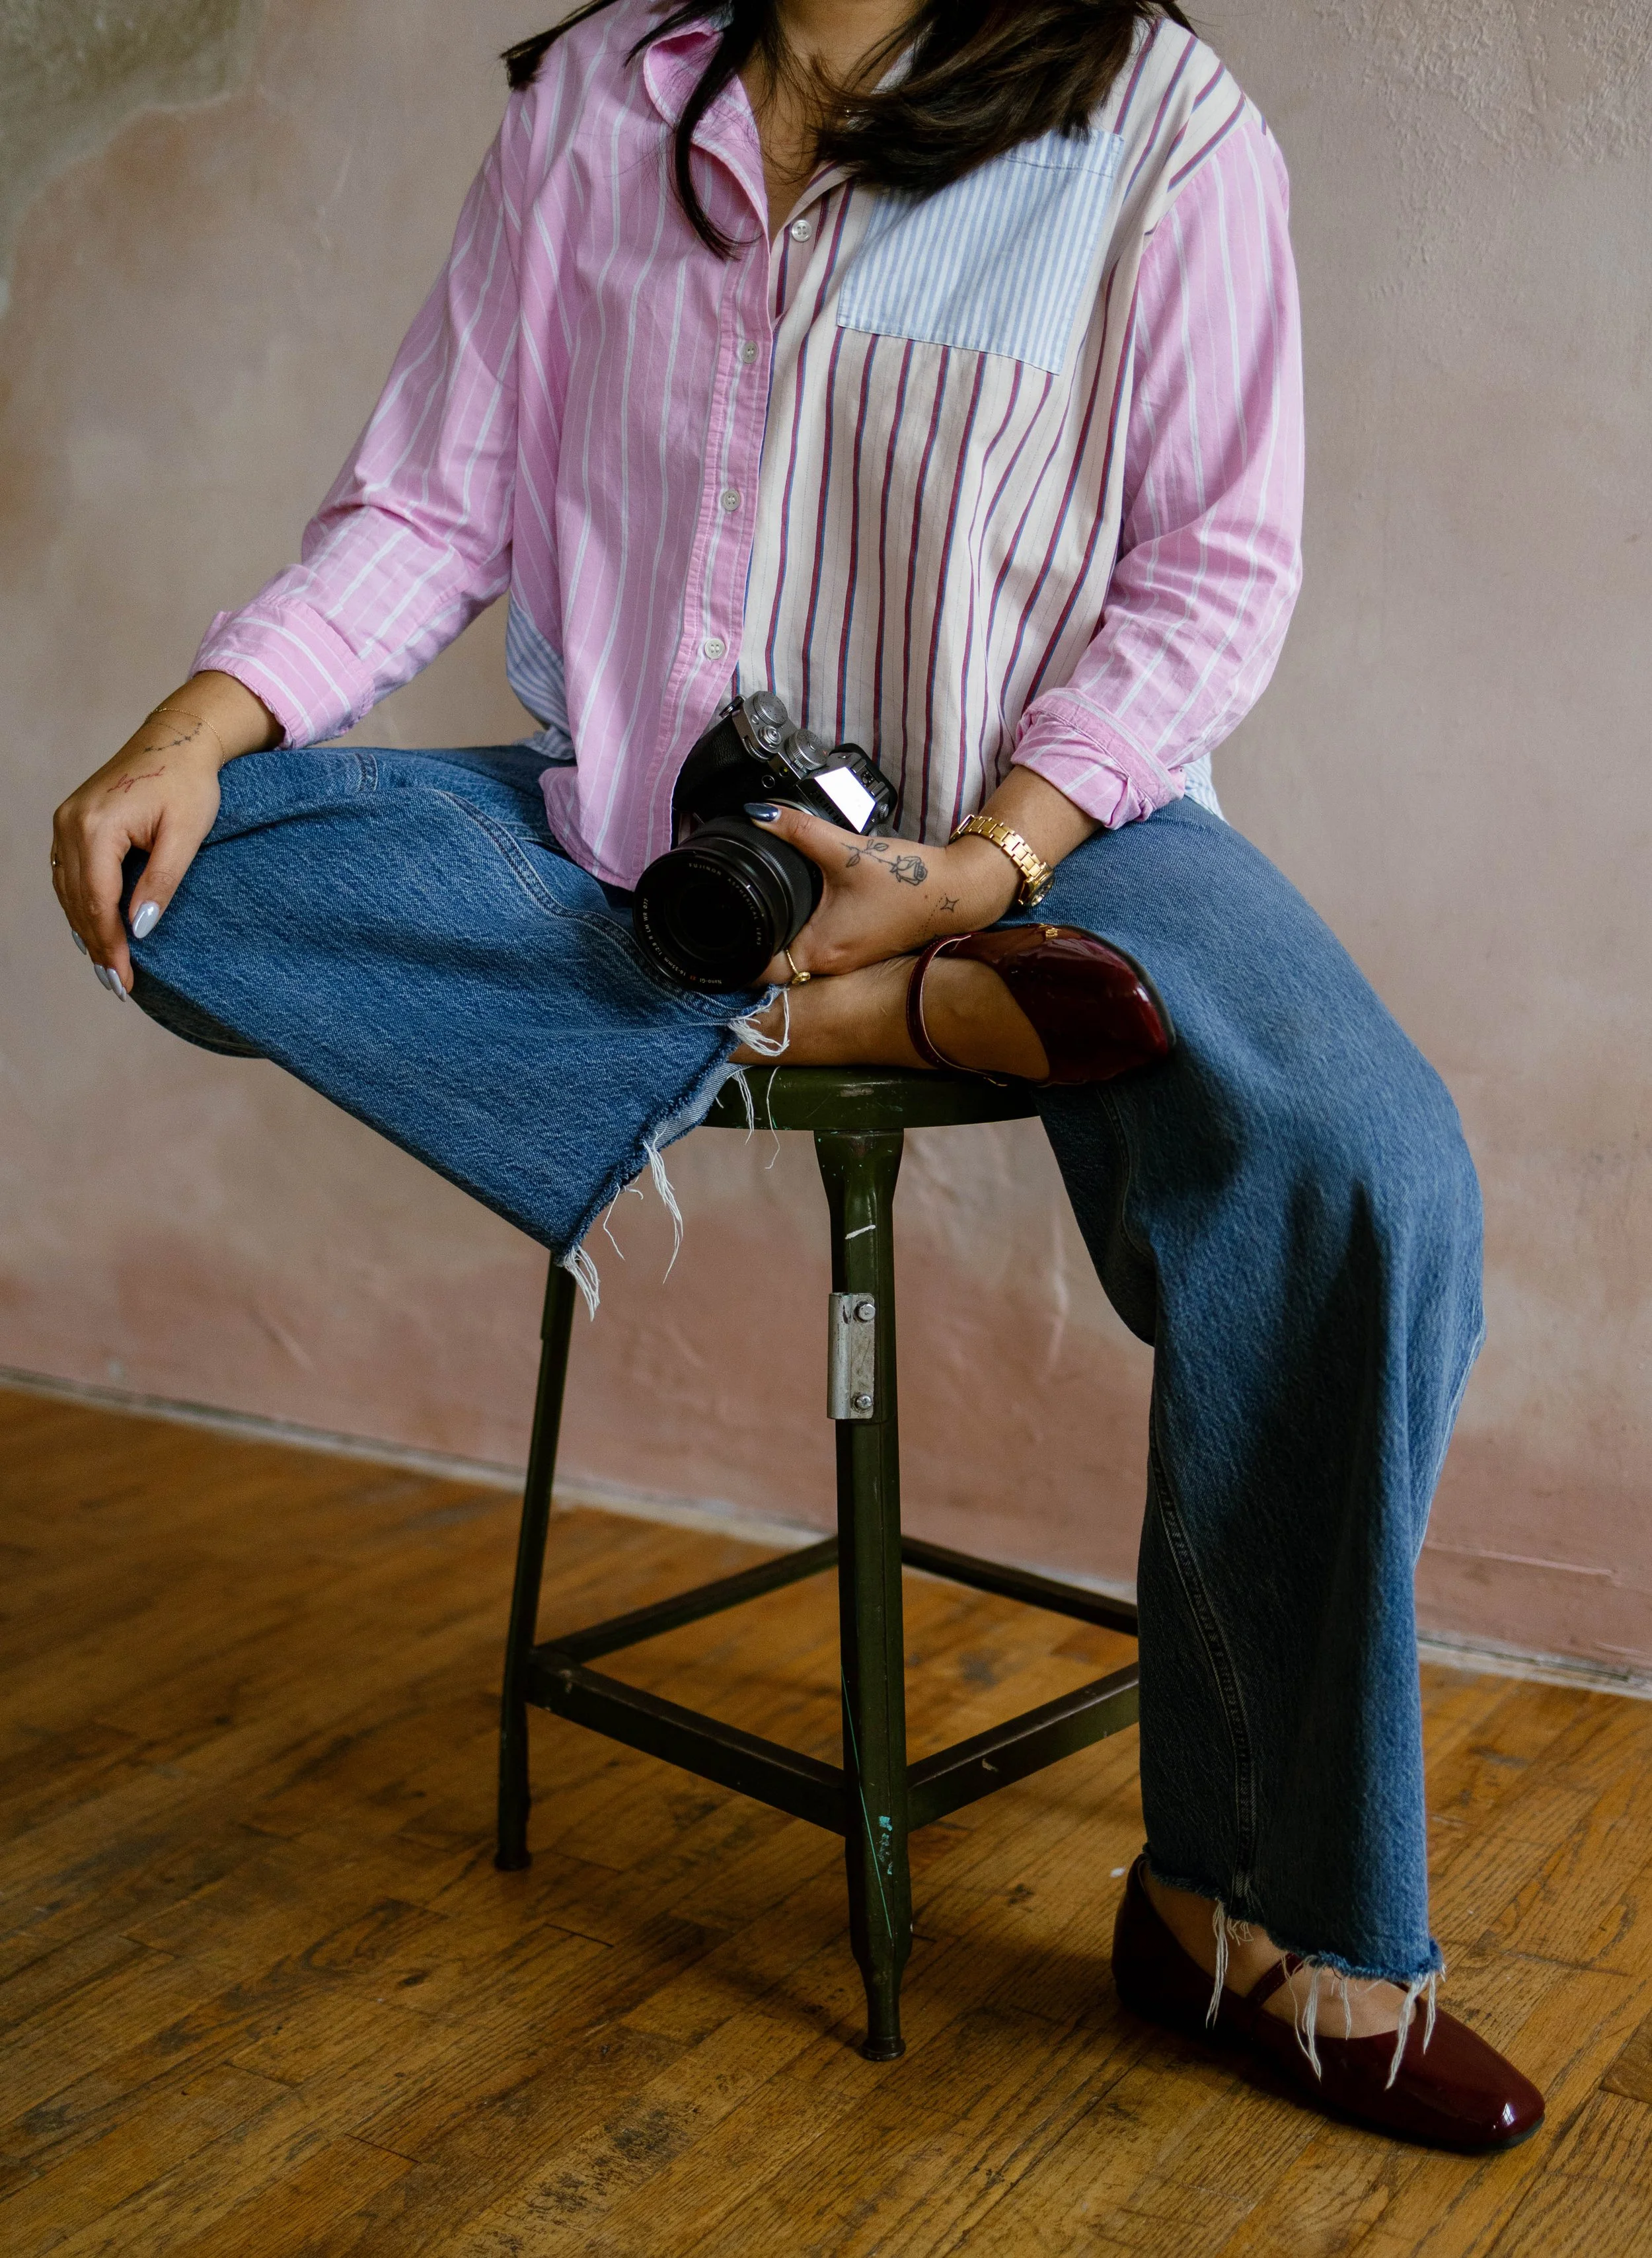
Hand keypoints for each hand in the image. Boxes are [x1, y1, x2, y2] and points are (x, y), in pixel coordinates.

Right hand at [51, 672, 277, 994]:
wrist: (176, 740)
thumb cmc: (188, 783)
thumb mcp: (186, 835)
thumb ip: (161, 881)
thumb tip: (139, 929)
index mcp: (97, 827)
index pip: (97, 902)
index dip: (109, 945)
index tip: (125, 979)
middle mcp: (70, 825)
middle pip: (76, 901)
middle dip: (96, 945)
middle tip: (118, 985)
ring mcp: (65, 822)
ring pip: (67, 891)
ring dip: (85, 929)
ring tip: (107, 967)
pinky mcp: (70, 822)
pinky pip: (68, 874)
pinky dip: (80, 905)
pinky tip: (94, 930)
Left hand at [747, 802, 1020, 983]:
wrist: (954, 891)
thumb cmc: (905, 878)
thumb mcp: (844, 850)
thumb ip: (796, 830)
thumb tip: (756, 813)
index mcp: (818, 950)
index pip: (757, 971)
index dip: (731, 956)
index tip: (713, 930)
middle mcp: (828, 964)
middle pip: (770, 965)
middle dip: (747, 942)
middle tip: (721, 911)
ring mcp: (843, 961)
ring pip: (792, 958)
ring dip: (773, 938)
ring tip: (749, 907)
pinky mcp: (854, 949)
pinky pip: (813, 949)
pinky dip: (797, 934)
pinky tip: (790, 909)